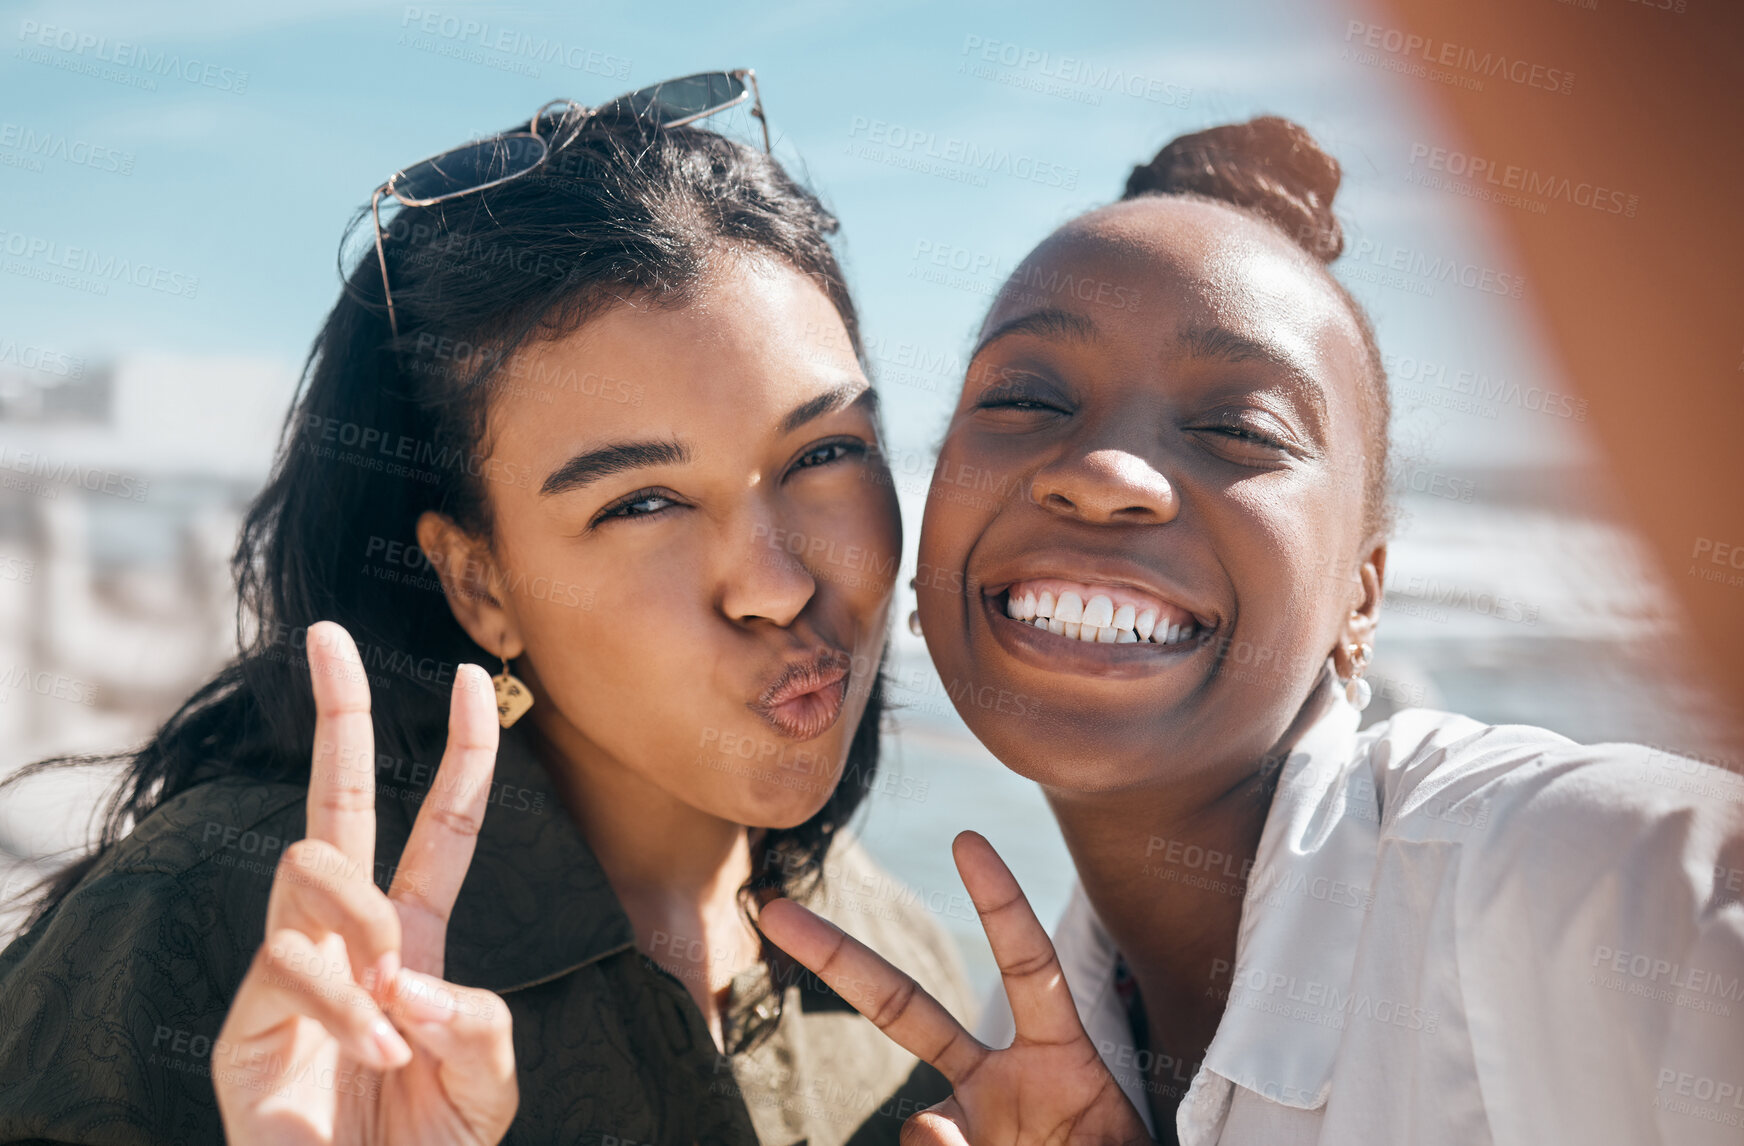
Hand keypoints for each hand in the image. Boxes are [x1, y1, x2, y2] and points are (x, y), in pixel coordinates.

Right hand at [213, 621, 517, 1144]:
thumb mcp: (485, 1084)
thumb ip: (478, 1021)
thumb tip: (412, 970)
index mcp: (413, 938)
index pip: (441, 828)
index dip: (462, 756)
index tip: (474, 680)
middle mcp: (348, 937)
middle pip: (336, 802)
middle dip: (339, 714)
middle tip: (327, 634)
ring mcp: (291, 968)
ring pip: (313, 867)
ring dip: (367, 926)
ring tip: (395, 1014)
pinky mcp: (246, 1016)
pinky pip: (294, 962)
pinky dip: (351, 1010)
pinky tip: (376, 1051)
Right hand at [758, 831, 1151, 1145]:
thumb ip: (1030, 1134)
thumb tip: (922, 1120)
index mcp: (1061, 1057)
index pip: (1028, 964)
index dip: (1000, 902)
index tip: (966, 838)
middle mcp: (1001, 1081)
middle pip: (906, 1008)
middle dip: (840, 958)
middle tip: (775, 911)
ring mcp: (968, 1125)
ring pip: (918, 1123)